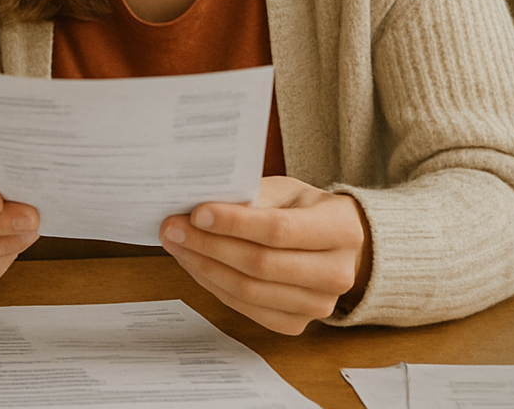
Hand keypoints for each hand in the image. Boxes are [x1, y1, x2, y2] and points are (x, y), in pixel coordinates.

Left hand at [160, 175, 370, 333]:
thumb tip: (200, 209)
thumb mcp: (287, 190)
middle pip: (260, 264)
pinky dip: (214, 285)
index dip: (234, 223)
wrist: (334, 245)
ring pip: (249, 290)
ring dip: (203, 267)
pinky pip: (245, 308)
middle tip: (173, 228)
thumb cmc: (305, 211)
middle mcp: (337, 273)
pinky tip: (195, 264)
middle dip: (209, 245)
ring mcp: (318, 305)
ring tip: (177, 244)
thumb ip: (252, 197)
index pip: (279, 230)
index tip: (197, 213)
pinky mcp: (297, 324)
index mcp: (340, 229)